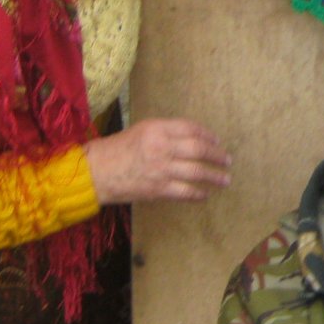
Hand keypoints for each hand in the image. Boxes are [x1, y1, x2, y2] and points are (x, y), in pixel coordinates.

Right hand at [84, 117, 230, 203]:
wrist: (96, 173)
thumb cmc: (116, 149)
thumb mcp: (141, 131)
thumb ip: (164, 133)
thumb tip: (190, 139)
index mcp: (157, 129)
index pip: (190, 129)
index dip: (207, 135)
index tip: (216, 141)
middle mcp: (161, 147)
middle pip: (198, 149)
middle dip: (217, 155)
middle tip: (227, 159)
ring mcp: (161, 169)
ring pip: (196, 171)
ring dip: (214, 176)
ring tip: (225, 179)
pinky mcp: (158, 188)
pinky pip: (185, 191)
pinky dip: (198, 193)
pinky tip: (205, 194)